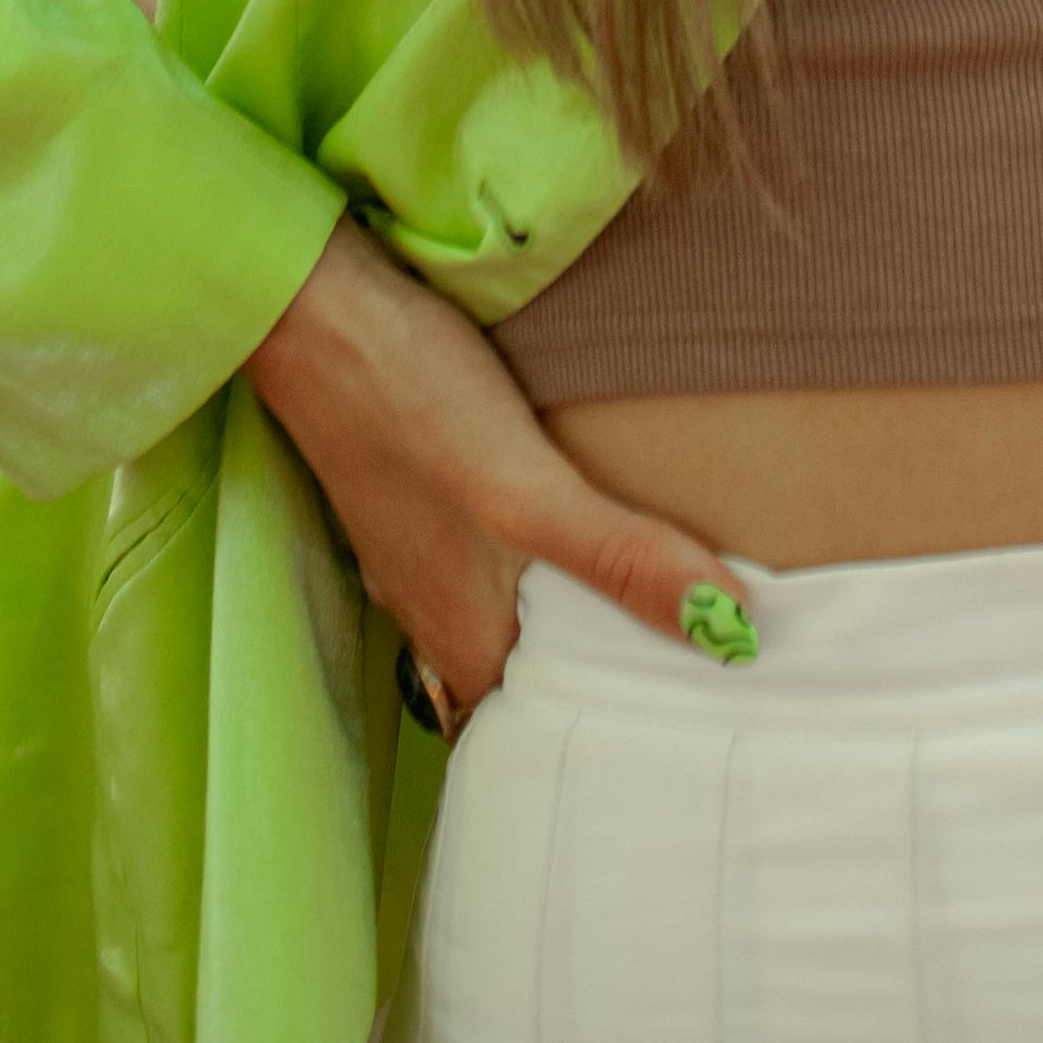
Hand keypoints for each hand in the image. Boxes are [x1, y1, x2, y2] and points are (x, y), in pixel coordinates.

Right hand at [246, 213, 757, 729]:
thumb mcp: (525, 488)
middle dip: (605, 675)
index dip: (612, 736)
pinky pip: (493, 551)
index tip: (697, 728)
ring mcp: (422, 548)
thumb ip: (619, 560)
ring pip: (515, 609)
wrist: (311, 305)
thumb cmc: (409, 395)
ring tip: (669, 597)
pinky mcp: (420, 490)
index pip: (541, 730)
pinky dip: (544, 553)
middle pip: (532, 672)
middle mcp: (435, 609)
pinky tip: (585, 512)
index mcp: (462, 637)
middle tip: (708, 668)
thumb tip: (731, 635)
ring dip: (579, 610)